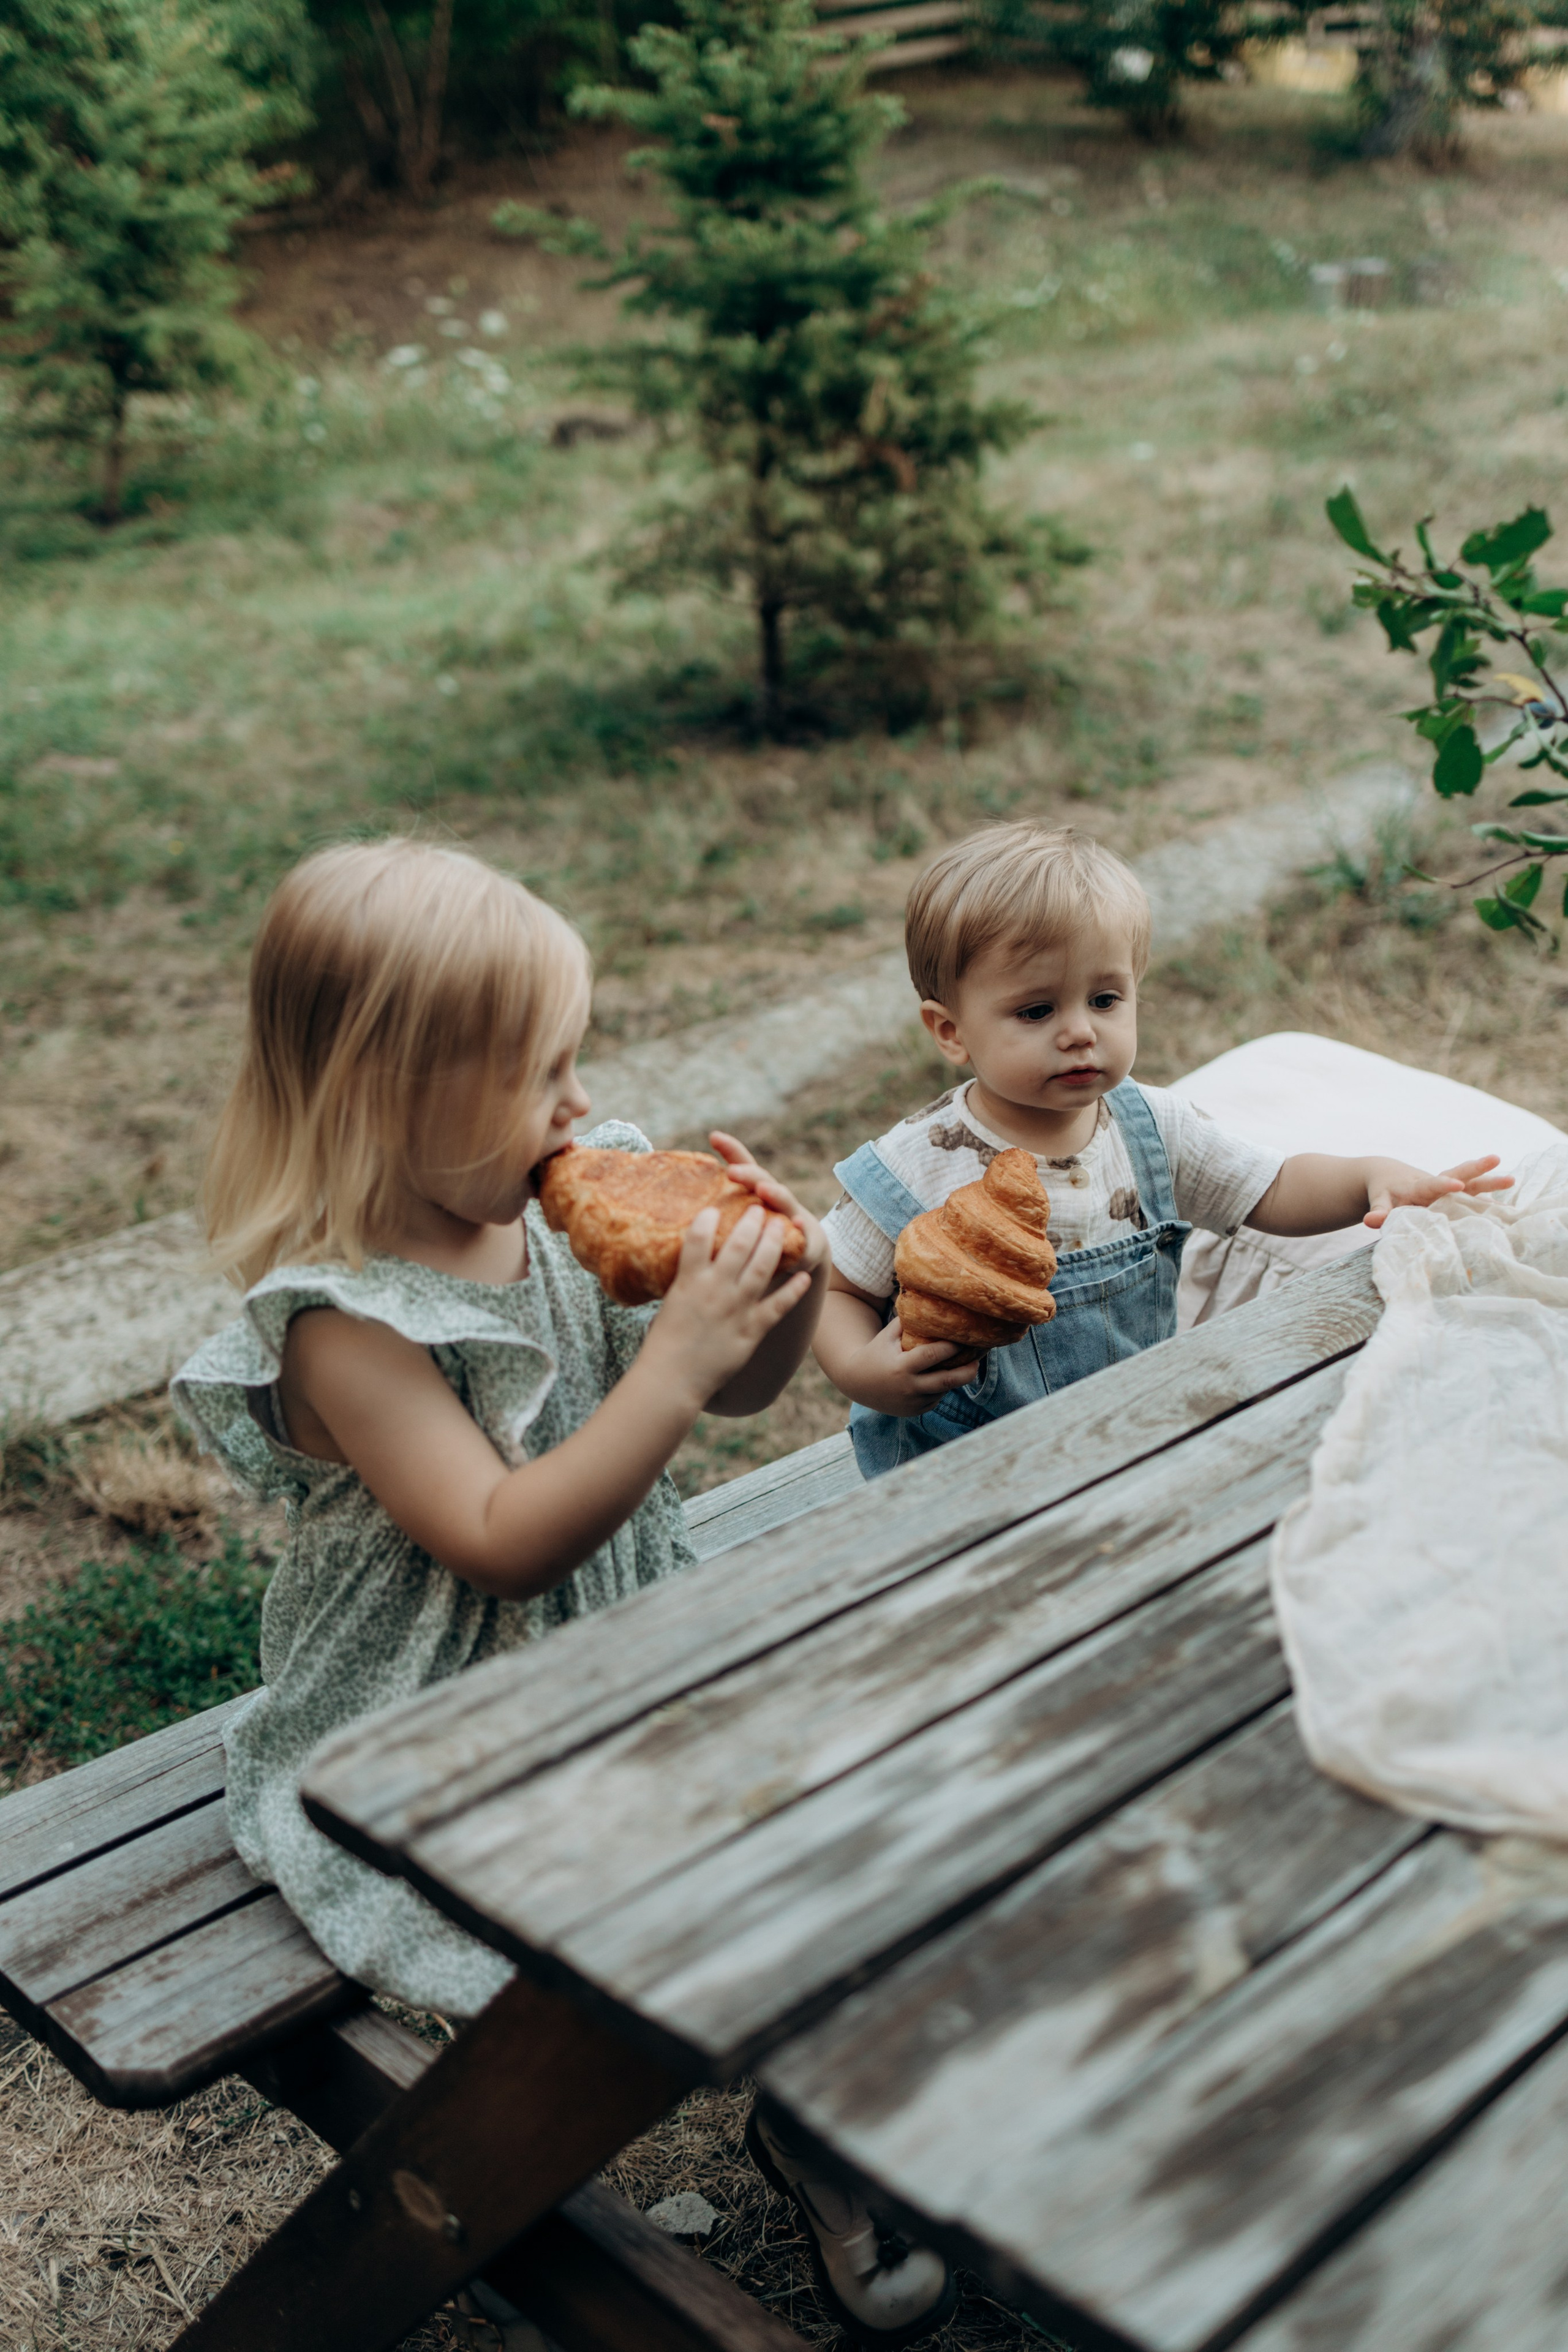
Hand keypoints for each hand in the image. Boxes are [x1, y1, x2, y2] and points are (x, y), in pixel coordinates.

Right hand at [645, 1201, 813, 1407]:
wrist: (672, 1379)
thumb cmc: (664, 1343)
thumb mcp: (671, 1304)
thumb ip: (686, 1283)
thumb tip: (693, 1265)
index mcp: (688, 1281)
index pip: (698, 1237)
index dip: (709, 1218)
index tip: (716, 1207)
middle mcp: (714, 1289)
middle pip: (738, 1245)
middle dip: (752, 1221)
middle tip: (760, 1208)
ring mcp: (735, 1308)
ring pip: (762, 1267)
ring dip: (774, 1243)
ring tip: (781, 1226)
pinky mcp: (751, 1330)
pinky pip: (778, 1306)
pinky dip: (793, 1290)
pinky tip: (804, 1277)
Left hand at [708, 1130, 828, 1275]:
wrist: (806, 1251)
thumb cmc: (762, 1233)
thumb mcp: (739, 1219)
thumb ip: (718, 1206)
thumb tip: (677, 1202)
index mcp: (756, 1191)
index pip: (744, 1164)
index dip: (731, 1149)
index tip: (714, 1136)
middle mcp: (774, 1198)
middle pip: (761, 1179)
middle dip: (747, 1173)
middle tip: (732, 1170)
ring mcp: (791, 1215)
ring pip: (784, 1201)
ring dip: (774, 1193)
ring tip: (763, 1188)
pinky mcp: (804, 1238)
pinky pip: (803, 1233)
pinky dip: (802, 1228)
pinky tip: (798, 1224)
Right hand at [838, 1310, 981, 1417]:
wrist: (856, 1382)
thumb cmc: (876, 1352)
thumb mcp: (887, 1335)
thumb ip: (907, 1322)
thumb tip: (929, 1300)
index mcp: (901, 1367)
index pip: (932, 1356)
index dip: (951, 1347)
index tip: (965, 1338)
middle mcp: (909, 1388)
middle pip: (947, 1381)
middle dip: (967, 1371)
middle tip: (979, 1360)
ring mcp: (913, 1403)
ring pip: (943, 1390)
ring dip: (954, 1378)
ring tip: (967, 1364)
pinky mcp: (915, 1412)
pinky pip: (936, 1399)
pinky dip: (941, 1388)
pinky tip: (943, 1376)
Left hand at [1363, 1153, 1513, 1228]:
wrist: (1388, 1177)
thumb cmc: (1384, 1193)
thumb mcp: (1379, 1201)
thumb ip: (1378, 1212)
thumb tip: (1370, 1221)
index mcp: (1419, 1186)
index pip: (1432, 1184)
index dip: (1444, 1184)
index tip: (1457, 1184)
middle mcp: (1437, 1184)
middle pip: (1458, 1173)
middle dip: (1476, 1169)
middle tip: (1495, 1159)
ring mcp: (1449, 1189)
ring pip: (1471, 1183)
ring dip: (1490, 1181)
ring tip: (1512, 1179)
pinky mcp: (1456, 1195)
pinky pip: (1474, 1195)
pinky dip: (1490, 1199)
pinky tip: (1511, 1208)